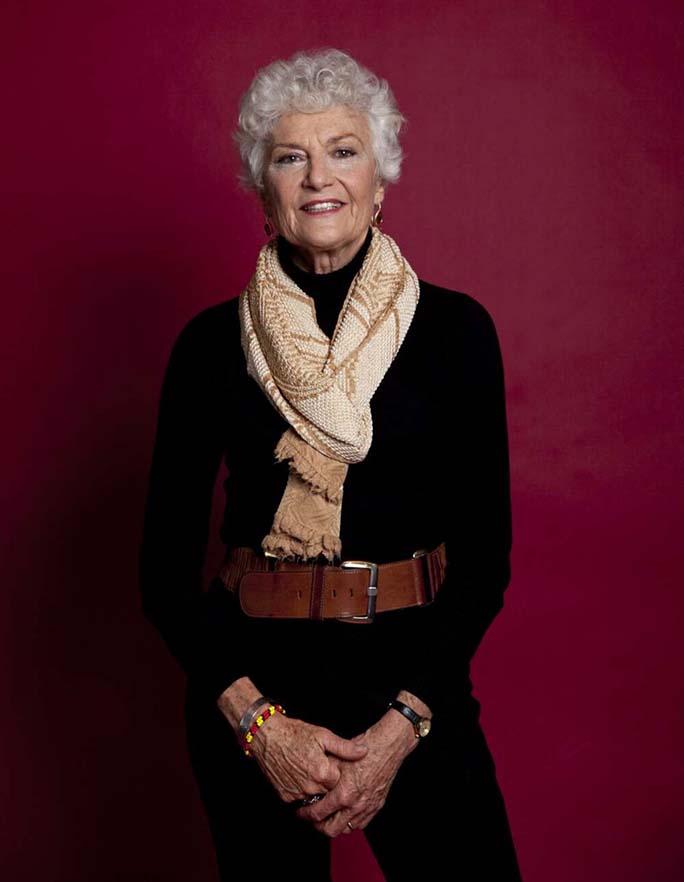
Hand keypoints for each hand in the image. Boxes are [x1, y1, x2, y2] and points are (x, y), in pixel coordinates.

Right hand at [247, 712, 369, 805]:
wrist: (267, 736)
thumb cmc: (295, 733)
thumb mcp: (323, 735)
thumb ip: (345, 747)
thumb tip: (364, 751)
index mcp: (323, 772)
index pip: (340, 782)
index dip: (339, 773)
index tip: (335, 765)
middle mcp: (310, 786)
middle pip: (329, 793)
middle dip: (328, 783)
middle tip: (323, 768)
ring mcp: (297, 793)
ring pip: (315, 799)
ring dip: (316, 790)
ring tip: (312, 772)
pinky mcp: (285, 797)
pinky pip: (300, 800)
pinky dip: (302, 792)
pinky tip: (301, 777)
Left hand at [294, 710, 416, 836]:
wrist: (388, 746)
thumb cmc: (364, 749)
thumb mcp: (336, 758)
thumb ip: (323, 775)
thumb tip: (310, 783)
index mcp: (344, 794)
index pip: (318, 814)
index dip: (305, 815)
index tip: (300, 812)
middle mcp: (356, 805)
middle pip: (332, 830)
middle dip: (318, 826)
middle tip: (312, 818)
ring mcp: (368, 807)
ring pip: (347, 829)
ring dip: (335, 825)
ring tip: (328, 815)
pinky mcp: (377, 805)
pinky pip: (361, 823)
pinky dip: (351, 822)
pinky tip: (345, 813)